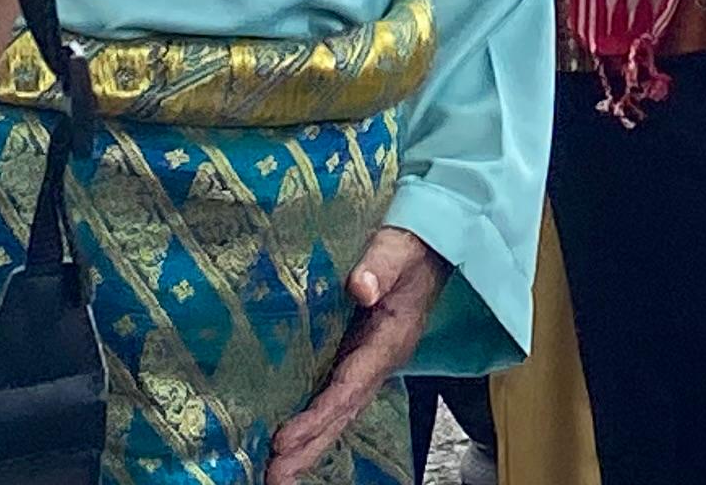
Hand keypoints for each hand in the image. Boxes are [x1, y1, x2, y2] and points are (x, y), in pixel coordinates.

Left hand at [268, 227, 443, 484]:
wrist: (430, 244)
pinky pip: (335, 397)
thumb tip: (360, 287)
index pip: (350, 387)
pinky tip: (292, 439)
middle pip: (343, 413)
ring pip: (338, 412)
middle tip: (274, 477)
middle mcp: (379, 360)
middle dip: (309, 447)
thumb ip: (380, 265)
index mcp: (389, 340)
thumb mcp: (396, 248)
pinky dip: (315, 422)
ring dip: (309, 444)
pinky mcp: (358, 356)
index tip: (284, 438)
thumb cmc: (410, 245)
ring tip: (276, 473)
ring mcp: (369, 362)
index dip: (317, 415)